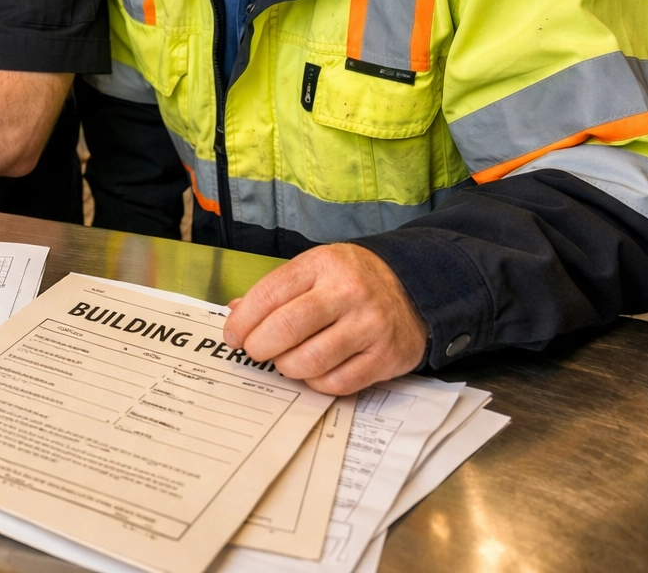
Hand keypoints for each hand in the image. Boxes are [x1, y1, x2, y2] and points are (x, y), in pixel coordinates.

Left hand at [222, 243, 426, 394]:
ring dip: (286, 367)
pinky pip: (336, 383)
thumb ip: (277, 290)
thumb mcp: (315, 269)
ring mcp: (369, 326)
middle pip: (286, 328)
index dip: (242, 320)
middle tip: (255, 350)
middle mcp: (348, 293)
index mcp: (323, 265)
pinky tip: (313, 370)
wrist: (414, 290)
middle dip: (259, 346)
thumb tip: (235, 312)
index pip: (269, 295)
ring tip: (285, 360)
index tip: (233, 335)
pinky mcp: (385, 357)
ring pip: (309, 361)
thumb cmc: (353, 280)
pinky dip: (315, 382)